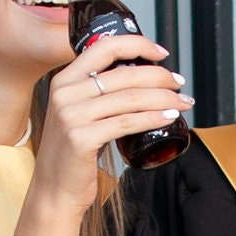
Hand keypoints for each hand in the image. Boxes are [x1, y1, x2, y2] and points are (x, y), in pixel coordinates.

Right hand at [31, 33, 191, 215]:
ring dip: (164, 98)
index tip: (161, 53)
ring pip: (130, 98)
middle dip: (160, 76)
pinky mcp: (81, 138)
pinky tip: (168, 117)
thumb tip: (140, 82)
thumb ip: (96, 96)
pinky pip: (127, 122)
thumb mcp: (77, 115)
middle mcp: (65, 93)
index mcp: (64, 81)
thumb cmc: (72, 155)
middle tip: (179, 83)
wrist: (54, 190)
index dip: (137, 45)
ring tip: (182, 102)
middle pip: (124, 75)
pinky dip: (153, 118)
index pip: (104, 47)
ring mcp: (71, 115)